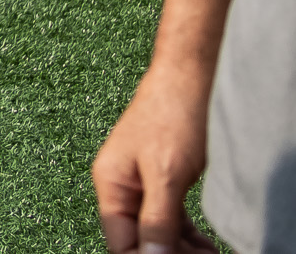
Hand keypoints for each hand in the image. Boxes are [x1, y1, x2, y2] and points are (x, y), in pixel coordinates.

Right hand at [93, 66, 219, 252]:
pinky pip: (168, 218)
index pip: (120, 241)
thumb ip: (156, 218)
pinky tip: (204, 244)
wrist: (190, 76)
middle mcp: (119, 185)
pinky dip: (185, 235)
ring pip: (155, 231)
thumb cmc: (174, 114)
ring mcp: (140, 181)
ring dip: (179, 249)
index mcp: (109, 182)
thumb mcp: (166, 174)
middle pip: (137, 239)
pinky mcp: (161, 178)